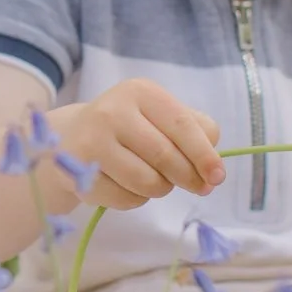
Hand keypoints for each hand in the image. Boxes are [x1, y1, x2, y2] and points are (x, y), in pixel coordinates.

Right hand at [49, 78, 225, 210]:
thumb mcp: (161, 117)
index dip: (205, 155)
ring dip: (160, 189)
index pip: (182, 125)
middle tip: (196, 186)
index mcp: (141, 92)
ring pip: (147, 182)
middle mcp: (113, 110)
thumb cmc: (130, 129)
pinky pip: (126, 199)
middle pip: (166, 157)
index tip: (217, 177)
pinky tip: (125, 184)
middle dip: (187, 178)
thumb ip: (196, 132)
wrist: (73, 138)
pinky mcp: (79, 170)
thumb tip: (212, 169)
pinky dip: (135, 199)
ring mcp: (93, 140)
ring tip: (152, 179)